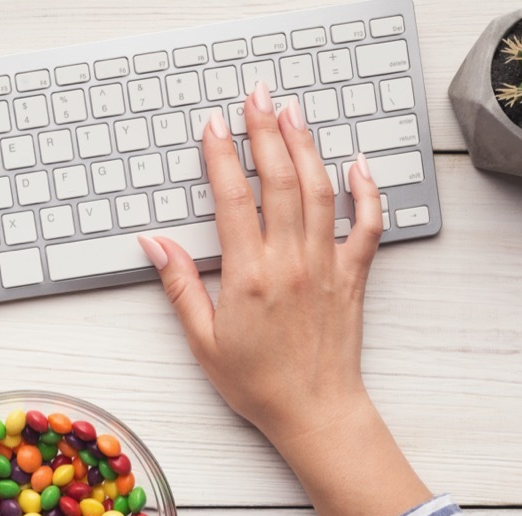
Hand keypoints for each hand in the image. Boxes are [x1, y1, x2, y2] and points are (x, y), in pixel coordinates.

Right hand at [138, 81, 381, 447]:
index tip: (213, 126)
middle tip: (256, 97)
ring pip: (318, 190)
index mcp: (249, 276)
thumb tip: (155, 243)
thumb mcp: (203, 339)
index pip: (232, 199)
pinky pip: (367, 224)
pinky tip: (357, 165)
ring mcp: (326, 265)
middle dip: (265, 131)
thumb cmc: (257, 384)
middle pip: (278, 180)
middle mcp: (290, 261)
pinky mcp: (353, 276)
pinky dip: (366, 191)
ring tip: (292, 113)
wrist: (314, 412)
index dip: (220, 156)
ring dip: (305, 146)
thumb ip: (180, 285)